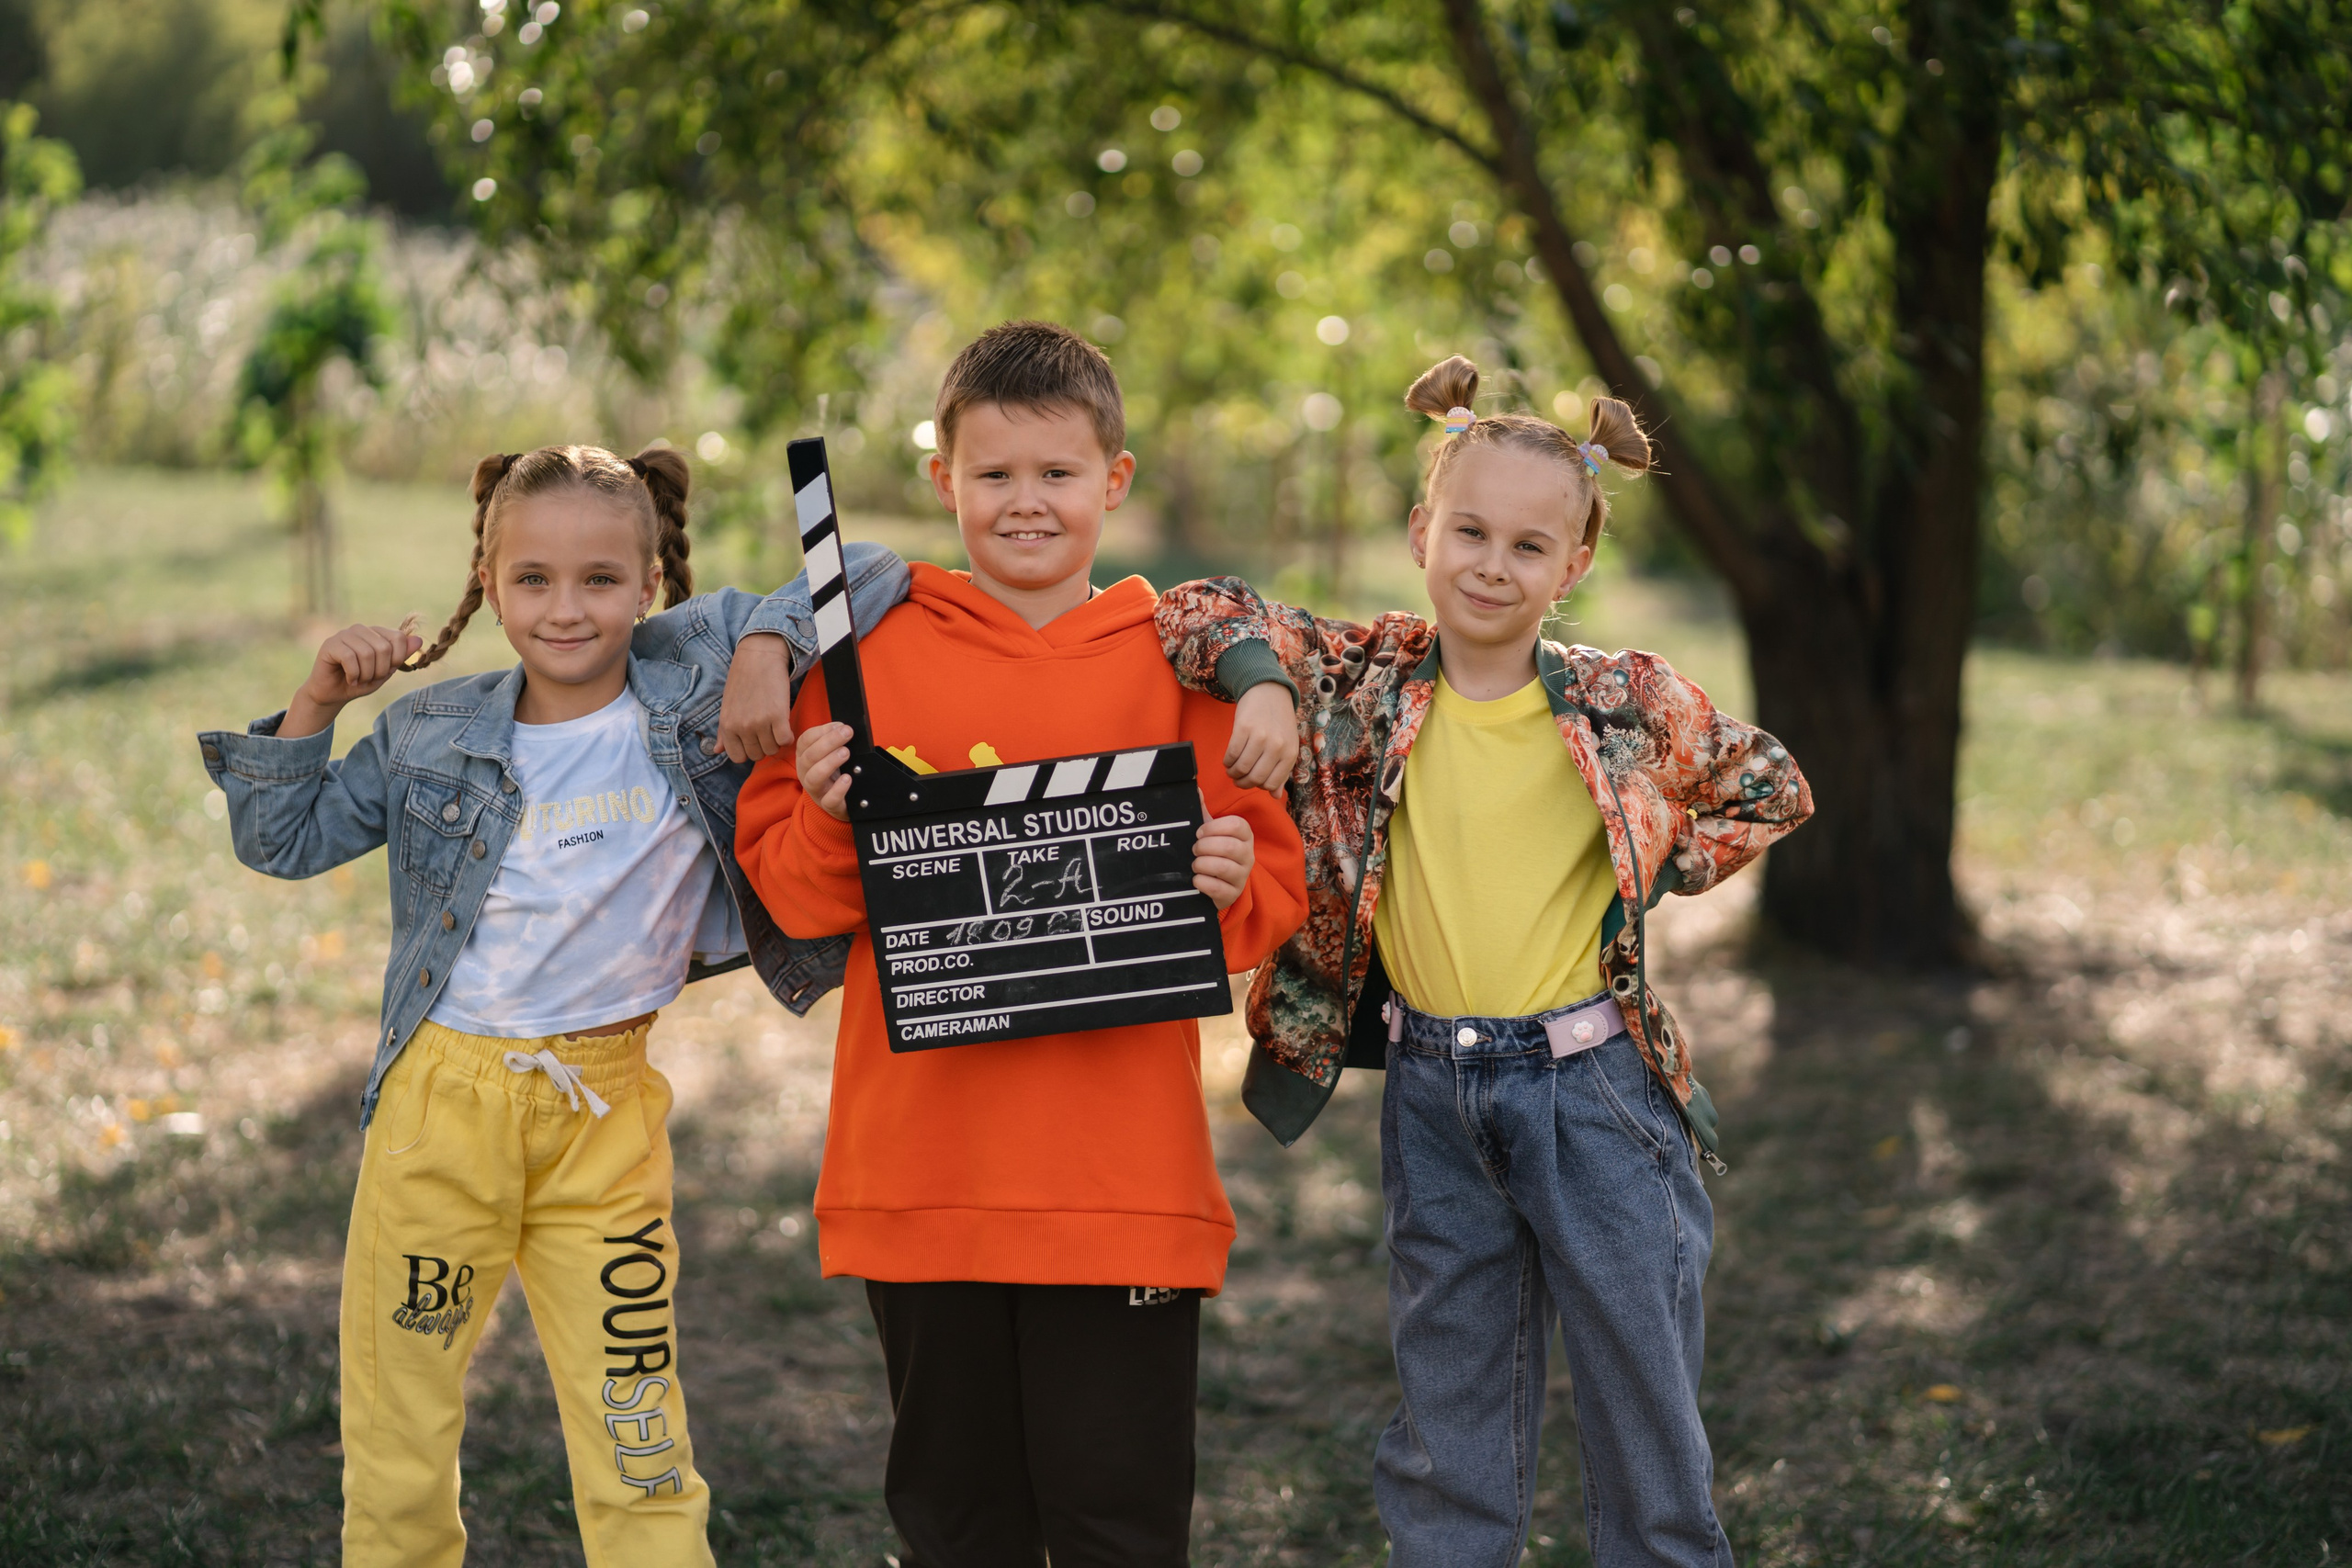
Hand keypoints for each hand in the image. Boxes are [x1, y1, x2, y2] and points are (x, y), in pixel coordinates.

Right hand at [283, 624, 421, 738]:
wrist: (333, 694)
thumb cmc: (360, 681)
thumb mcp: (385, 672)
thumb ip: (400, 656)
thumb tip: (418, 639)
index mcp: (376, 633)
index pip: (398, 637)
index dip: (396, 659)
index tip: (385, 672)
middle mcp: (360, 629)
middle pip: (384, 647)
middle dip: (380, 670)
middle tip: (369, 679)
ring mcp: (344, 635)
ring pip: (366, 653)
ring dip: (366, 674)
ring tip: (359, 679)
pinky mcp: (330, 644)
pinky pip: (349, 657)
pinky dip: (353, 674)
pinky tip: (350, 680)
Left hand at [714, 631, 795, 761]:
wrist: (759, 657)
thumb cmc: (742, 681)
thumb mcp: (727, 707)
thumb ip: (723, 732)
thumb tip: (717, 751)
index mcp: (727, 726)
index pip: (738, 757)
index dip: (748, 750)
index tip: (754, 740)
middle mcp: (741, 727)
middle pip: (757, 755)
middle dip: (763, 746)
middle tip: (767, 730)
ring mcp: (759, 722)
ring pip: (772, 749)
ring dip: (777, 741)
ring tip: (776, 726)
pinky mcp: (778, 716)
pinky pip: (785, 740)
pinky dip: (788, 736)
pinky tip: (785, 725)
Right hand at [795, 721, 855, 821]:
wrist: (839, 803)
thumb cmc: (834, 774)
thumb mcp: (830, 755)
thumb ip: (834, 741)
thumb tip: (842, 727)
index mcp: (805, 757)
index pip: (805, 741)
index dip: (821, 731)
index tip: (839, 725)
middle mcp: (806, 773)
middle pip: (810, 756)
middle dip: (828, 742)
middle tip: (847, 733)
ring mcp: (816, 790)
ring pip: (814, 777)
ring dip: (830, 762)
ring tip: (846, 753)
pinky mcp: (828, 805)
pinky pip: (829, 799)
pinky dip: (838, 789)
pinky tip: (847, 778)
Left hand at [1192, 801, 1254, 911]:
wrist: (1215, 886)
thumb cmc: (1213, 854)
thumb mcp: (1210, 833)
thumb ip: (1203, 813)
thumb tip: (1194, 788)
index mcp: (1245, 836)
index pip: (1237, 825)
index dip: (1214, 827)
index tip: (1199, 833)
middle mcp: (1248, 855)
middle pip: (1230, 846)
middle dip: (1205, 847)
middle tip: (1194, 849)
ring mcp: (1242, 876)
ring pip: (1224, 867)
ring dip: (1202, 864)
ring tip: (1195, 864)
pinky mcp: (1233, 894)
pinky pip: (1217, 887)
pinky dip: (1201, 882)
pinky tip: (1196, 880)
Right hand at [1225, 683, 1299, 794]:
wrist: (1269, 692)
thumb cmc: (1278, 722)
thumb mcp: (1287, 746)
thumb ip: (1282, 771)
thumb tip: (1275, 796)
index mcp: (1290, 754)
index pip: (1271, 784)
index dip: (1258, 787)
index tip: (1251, 782)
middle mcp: (1277, 747)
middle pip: (1255, 778)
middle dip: (1242, 783)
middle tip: (1237, 780)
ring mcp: (1261, 737)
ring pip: (1241, 768)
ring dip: (1232, 773)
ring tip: (1231, 770)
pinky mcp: (1244, 728)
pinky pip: (1231, 754)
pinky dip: (1227, 761)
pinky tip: (1228, 760)